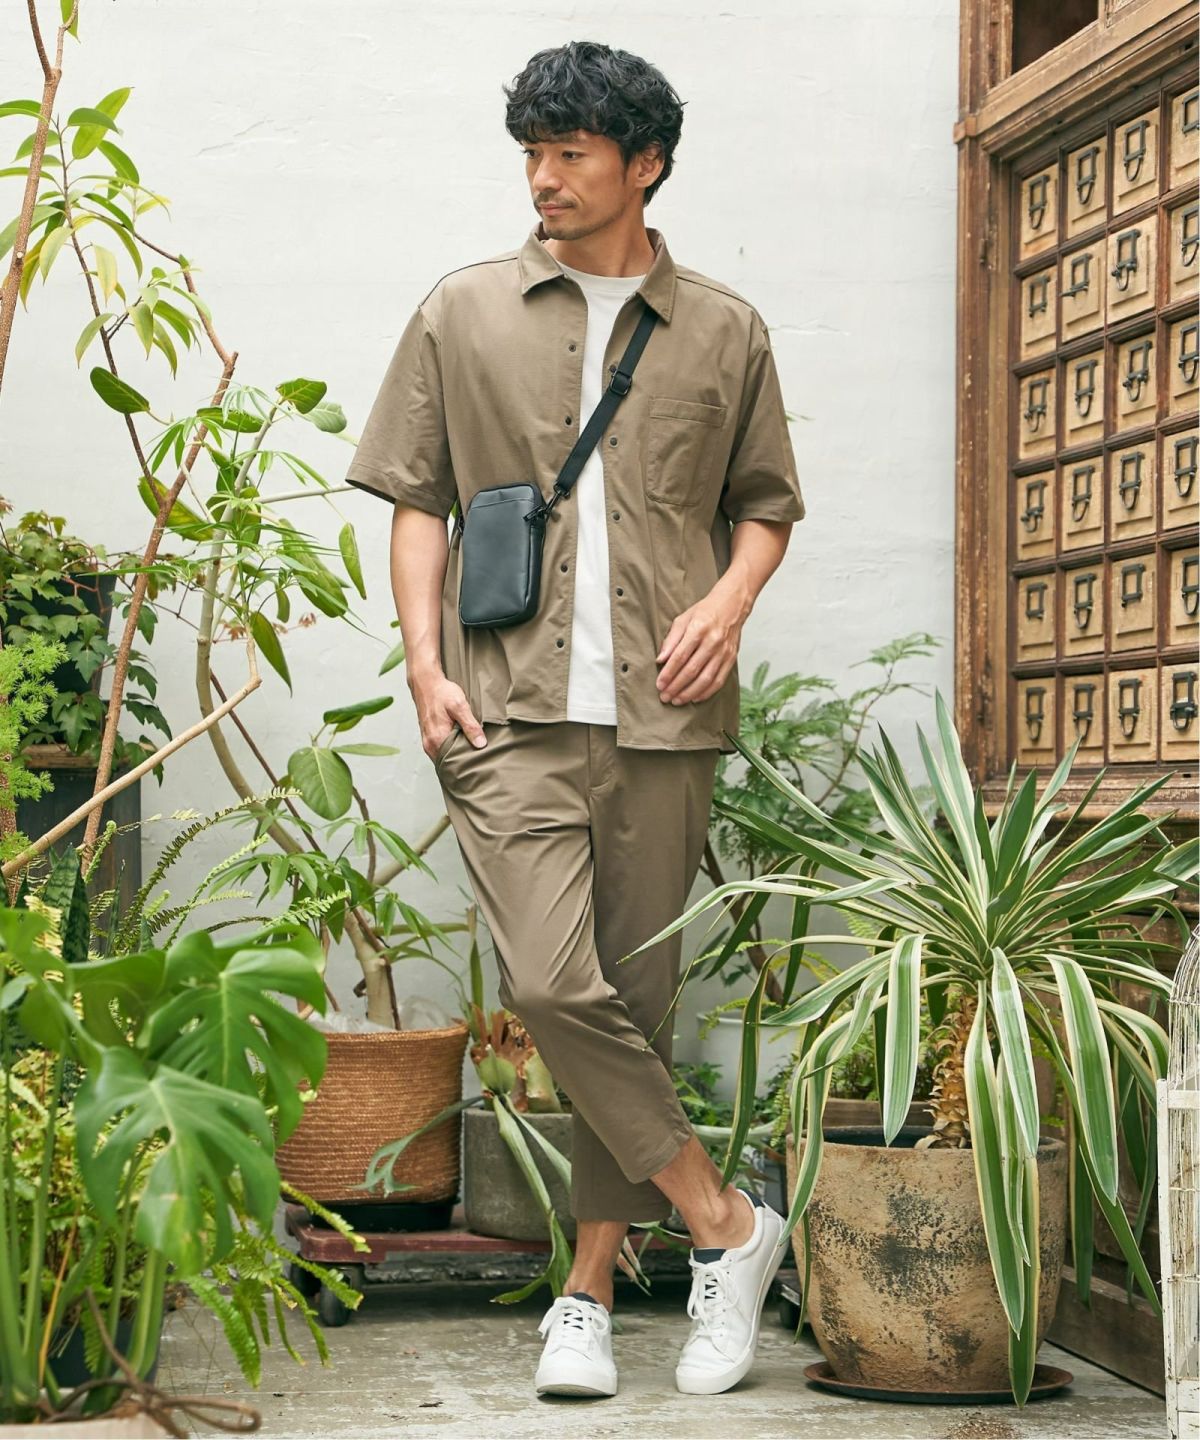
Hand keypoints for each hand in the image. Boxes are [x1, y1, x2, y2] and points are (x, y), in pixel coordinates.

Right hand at [412, 673, 486, 758]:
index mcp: (438, 739)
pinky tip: (460, 745)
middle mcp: (430, 744)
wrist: (426, 683)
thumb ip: (470, 726)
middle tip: (478, 760)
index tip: (480, 762)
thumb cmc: (441, 692)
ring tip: (471, 754)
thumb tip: (480, 743)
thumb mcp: (459, 706)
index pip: (454, 762)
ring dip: (456, 757)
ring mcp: (428, 742)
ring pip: (444, 757)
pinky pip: (440, 751)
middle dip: (462, 763)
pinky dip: (450, 751)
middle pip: (449, 762)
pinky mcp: (428, 738)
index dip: (467, 763)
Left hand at [655, 588, 746, 705]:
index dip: (668, 673)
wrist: (732, 606)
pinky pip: (719, 680)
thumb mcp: (683, 619)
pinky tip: (695, 698)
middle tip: (664, 696)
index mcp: (698, 629)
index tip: (659, 684)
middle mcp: (712, 641)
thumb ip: (671, 640)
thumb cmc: (705, 612)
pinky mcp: (731, 659)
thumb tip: (660, 660)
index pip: (680, 656)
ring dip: (690, 692)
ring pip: (706, 679)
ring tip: (677, 700)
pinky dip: (706, 692)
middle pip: (692, 670)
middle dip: (676, 686)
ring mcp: (724, 652)